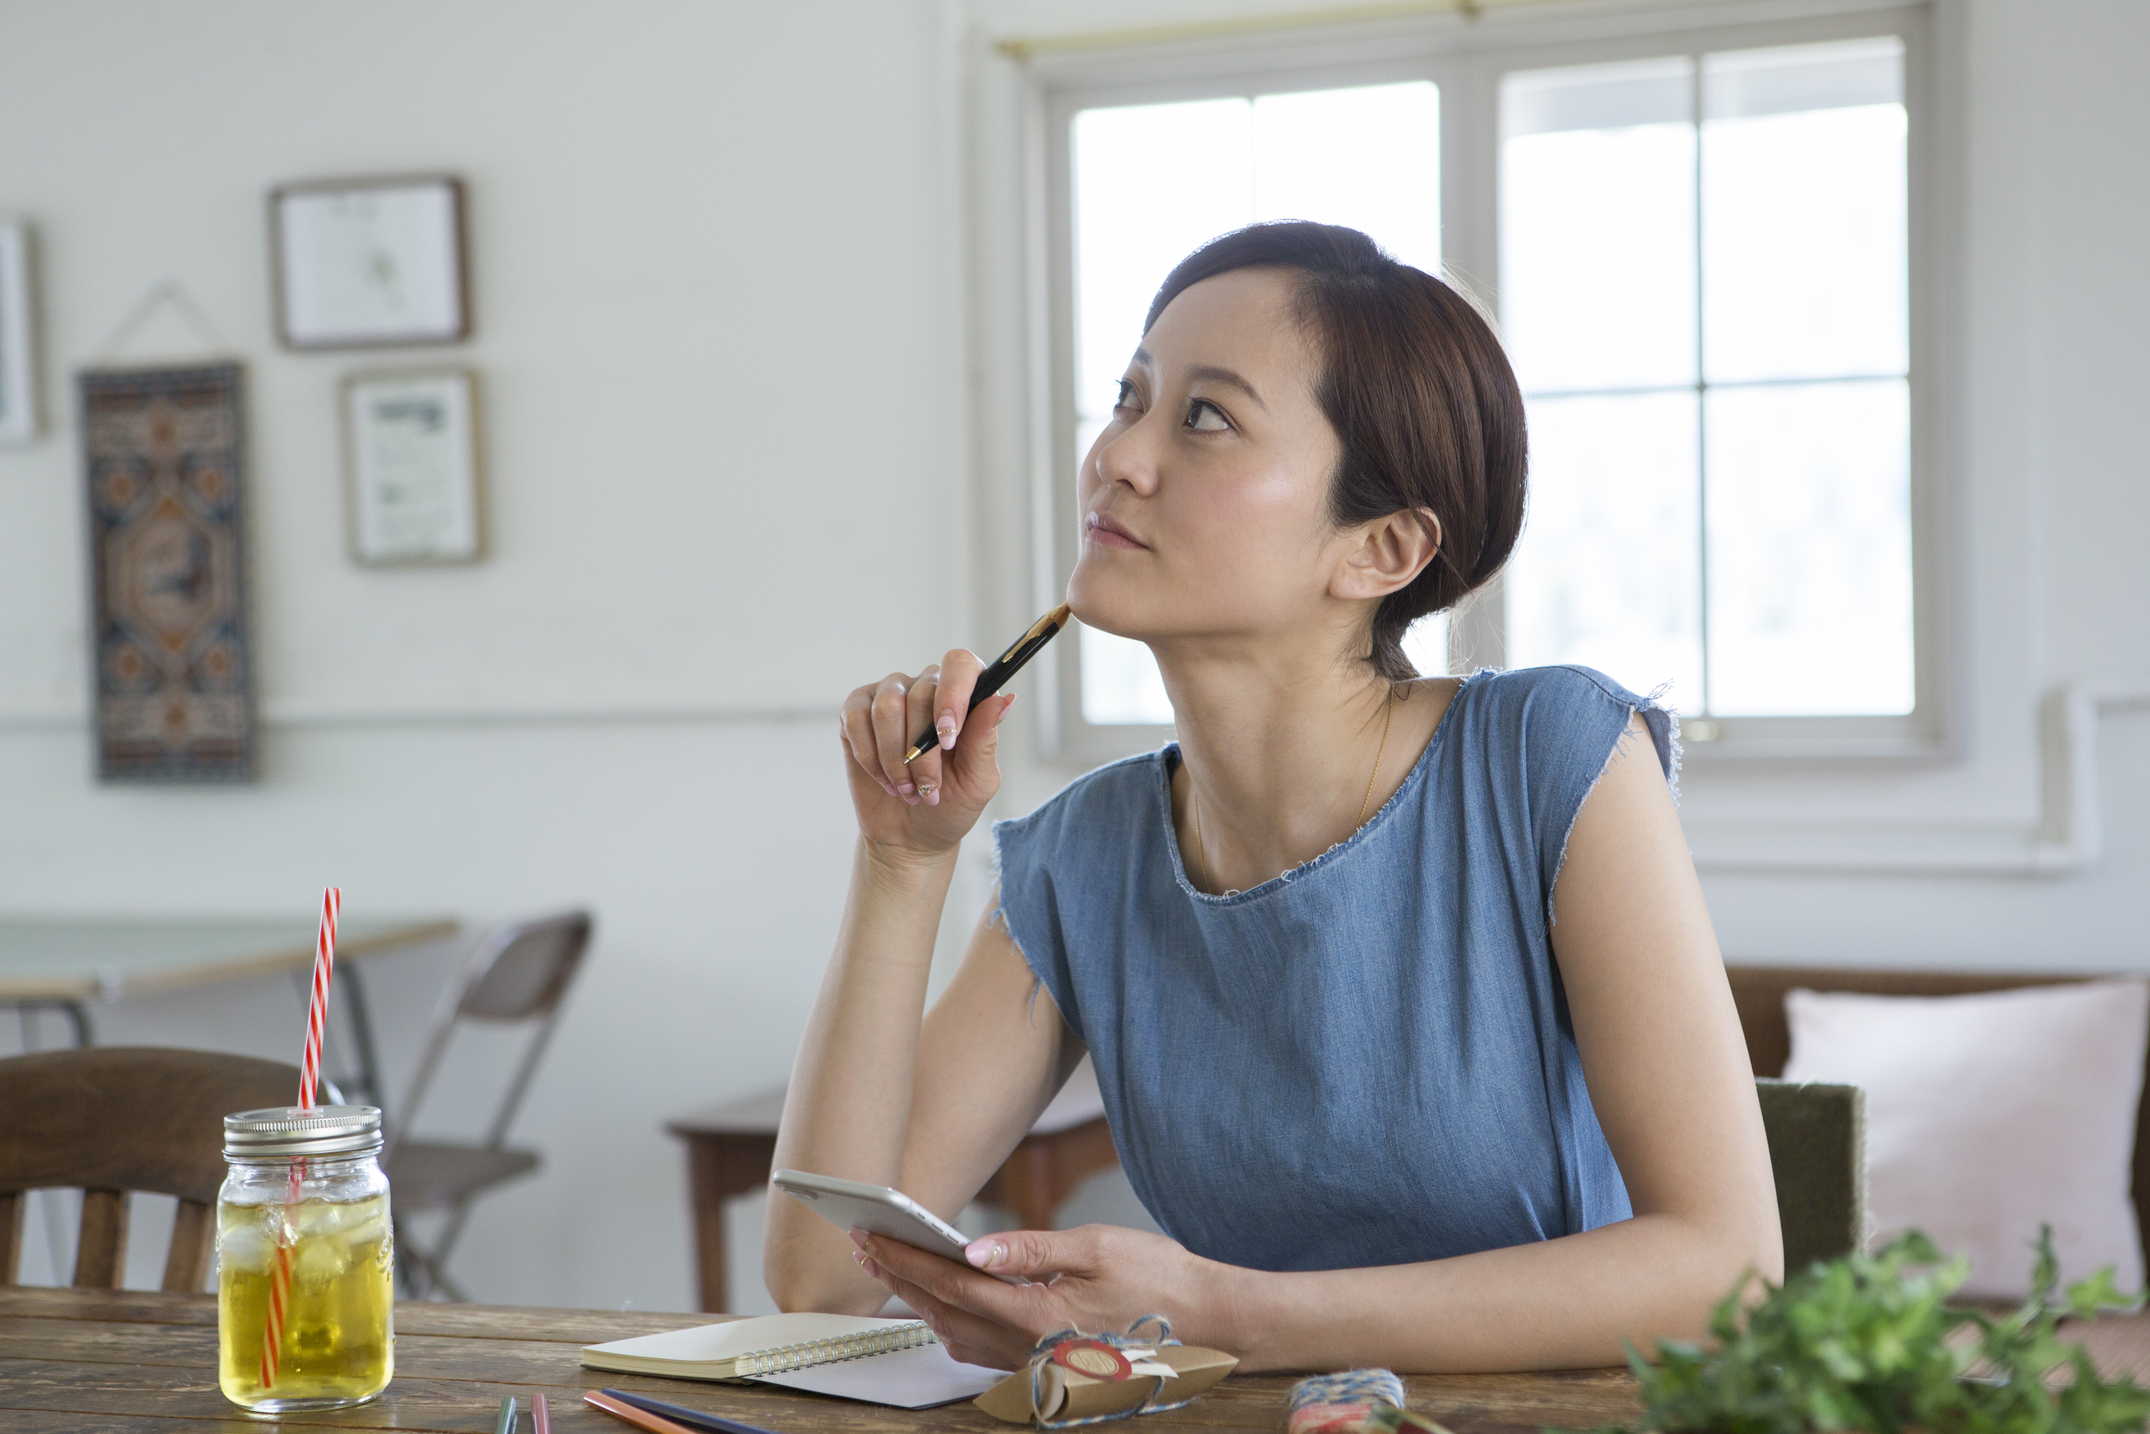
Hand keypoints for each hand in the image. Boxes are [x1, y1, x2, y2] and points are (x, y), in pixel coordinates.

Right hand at [838, 650, 1016, 857]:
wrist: (910, 835)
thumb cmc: (951, 804)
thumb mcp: (977, 780)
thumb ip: (986, 738)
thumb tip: (1002, 698)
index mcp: (965, 696)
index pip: (961, 665)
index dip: (953, 695)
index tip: (948, 738)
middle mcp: (927, 687)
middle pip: (922, 693)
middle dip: (924, 751)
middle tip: (928, 788)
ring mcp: (890, 695)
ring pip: (887, 707)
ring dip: (896, 758)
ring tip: (907, 789)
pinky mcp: (857, 712)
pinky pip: (856, 719)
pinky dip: (870, 757)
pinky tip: (884, 780)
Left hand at [848, 1224, 1224, 1369]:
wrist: (1206, 1326)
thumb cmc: (1158, 1279)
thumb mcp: (1094, 1248)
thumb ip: (1029, 1249)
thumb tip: (972, 1248)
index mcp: (1036, 1315)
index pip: (951, 1284)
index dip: (905, 1259)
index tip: (871, 1235)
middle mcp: (1028, 1349)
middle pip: (942, 1313)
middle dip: (899, 1279)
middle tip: (864, 1247)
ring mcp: (1035, 1365)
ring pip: (957, 1336)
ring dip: (919, 1304)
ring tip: (892, 1271)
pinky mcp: (1044, 1369)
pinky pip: (981, 1352)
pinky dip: (951, 1325)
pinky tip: (942, 1307)